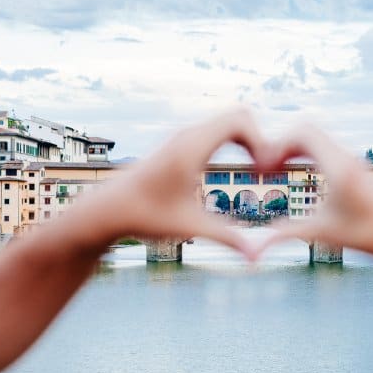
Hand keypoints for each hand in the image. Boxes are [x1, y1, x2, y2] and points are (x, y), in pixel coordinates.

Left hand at [72, 109, 270, 259]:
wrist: (107, 208)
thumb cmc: (144, 216)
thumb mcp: (189, 228)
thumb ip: (227, 239)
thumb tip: (256, 258)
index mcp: (192, 147)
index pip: (240, 120)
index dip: (262, 140)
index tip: (264, 170)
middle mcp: (188, 134)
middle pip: (239, 114)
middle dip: (259, 137)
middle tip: (265, 168)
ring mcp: (183, 135)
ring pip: (227, 120)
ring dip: (247, 139)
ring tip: (256, 168)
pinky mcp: (179, 142)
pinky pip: (215, 128)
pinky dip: (233, 140)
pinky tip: (235, 166)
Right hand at [255, 124, 372, 260]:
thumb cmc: (361, 236)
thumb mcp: (319, 234)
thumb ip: (284, 236)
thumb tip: (253, 250)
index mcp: (339, 167)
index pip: (304, 132)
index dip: (278, 144)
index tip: (266, 168)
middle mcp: (346, 156)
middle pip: (307, 126)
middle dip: (281, 142)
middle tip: (267, 167)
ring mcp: (350, 156)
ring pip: (315, 132)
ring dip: (292, 144)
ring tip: (275, 168)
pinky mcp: (351, 162)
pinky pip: (323, 142)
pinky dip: (303, 149)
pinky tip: (291, 169)